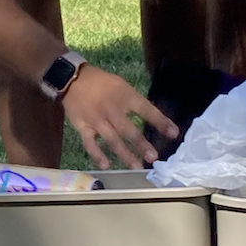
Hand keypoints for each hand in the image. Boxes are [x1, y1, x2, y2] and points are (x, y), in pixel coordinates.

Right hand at [60, 66, 178, 169]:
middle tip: (153, 157)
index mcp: (124, 96)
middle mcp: (112, 110)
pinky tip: (106, 165)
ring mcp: (97, 120)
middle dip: (141, 144)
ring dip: (125, 154)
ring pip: (112, 140)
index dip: (160, 122)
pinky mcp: (83, 127)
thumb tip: (155, 119)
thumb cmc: (102, 83)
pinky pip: (90, 143)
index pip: (146, 110)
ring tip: (137, 166)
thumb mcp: (122, 86)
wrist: (72, 79)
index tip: (173, 134)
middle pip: (128, 129)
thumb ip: (135, 102)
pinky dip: (97, 155)